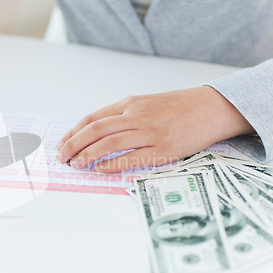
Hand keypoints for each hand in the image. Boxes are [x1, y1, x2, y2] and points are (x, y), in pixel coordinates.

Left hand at [56, 86, 254, 172]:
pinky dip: (113, 164)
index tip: (62, 144)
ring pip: (110, 144)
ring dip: (88, 155)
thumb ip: (122, 115)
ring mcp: (150, 132)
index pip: (92, 118)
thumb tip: (95, 132)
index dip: (73, 132)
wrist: (211, 107)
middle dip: (73, 145)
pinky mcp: (163, 149)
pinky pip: (132, 158)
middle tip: (62, 157)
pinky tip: (101, 169)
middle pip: (95, 130)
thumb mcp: (145, 103)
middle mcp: (136, 116)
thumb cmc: (177, 107)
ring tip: (76, 164)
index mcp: (129, 104)